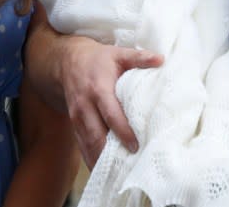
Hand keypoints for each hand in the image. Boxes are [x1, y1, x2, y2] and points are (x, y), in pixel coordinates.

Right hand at [60, 35, 162, 166]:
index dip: (122, 131)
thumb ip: (138, 57)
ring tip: (120, 175)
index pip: (110, 114)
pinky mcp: (74, 125)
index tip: (135, 145)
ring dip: (102, 161)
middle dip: (111, 153)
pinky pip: (82, 146)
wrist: (67, 62)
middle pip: (96, 135)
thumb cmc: (98, 59)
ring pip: (87, 144)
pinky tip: (106, 173)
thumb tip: (161, 59)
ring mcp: (77, 117)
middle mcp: (84, 106)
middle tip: (131, 167)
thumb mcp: (117, 54)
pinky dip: (93, 160)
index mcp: (98, 89)